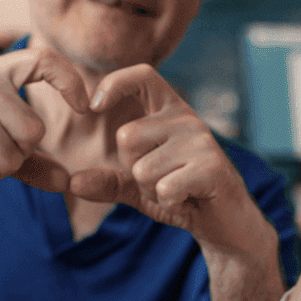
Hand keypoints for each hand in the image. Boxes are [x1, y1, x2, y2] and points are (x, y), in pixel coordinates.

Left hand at [67, 65, 267, 254]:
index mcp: (170, 112)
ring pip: (143, 169)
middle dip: (133, 169)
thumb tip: (73, 182)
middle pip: (127, 137)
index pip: (143, 76)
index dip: (114, 83)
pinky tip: (188, 200)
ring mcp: (201, 141)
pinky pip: (163, 188)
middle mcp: (187, 119)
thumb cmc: (183, 197)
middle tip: (162, 180)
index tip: (94, 106)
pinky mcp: (210, 166)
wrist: (226, 224)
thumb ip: (109, 182)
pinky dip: (168, 203)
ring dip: (152, 191)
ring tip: (178, 191)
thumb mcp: (141, 187)